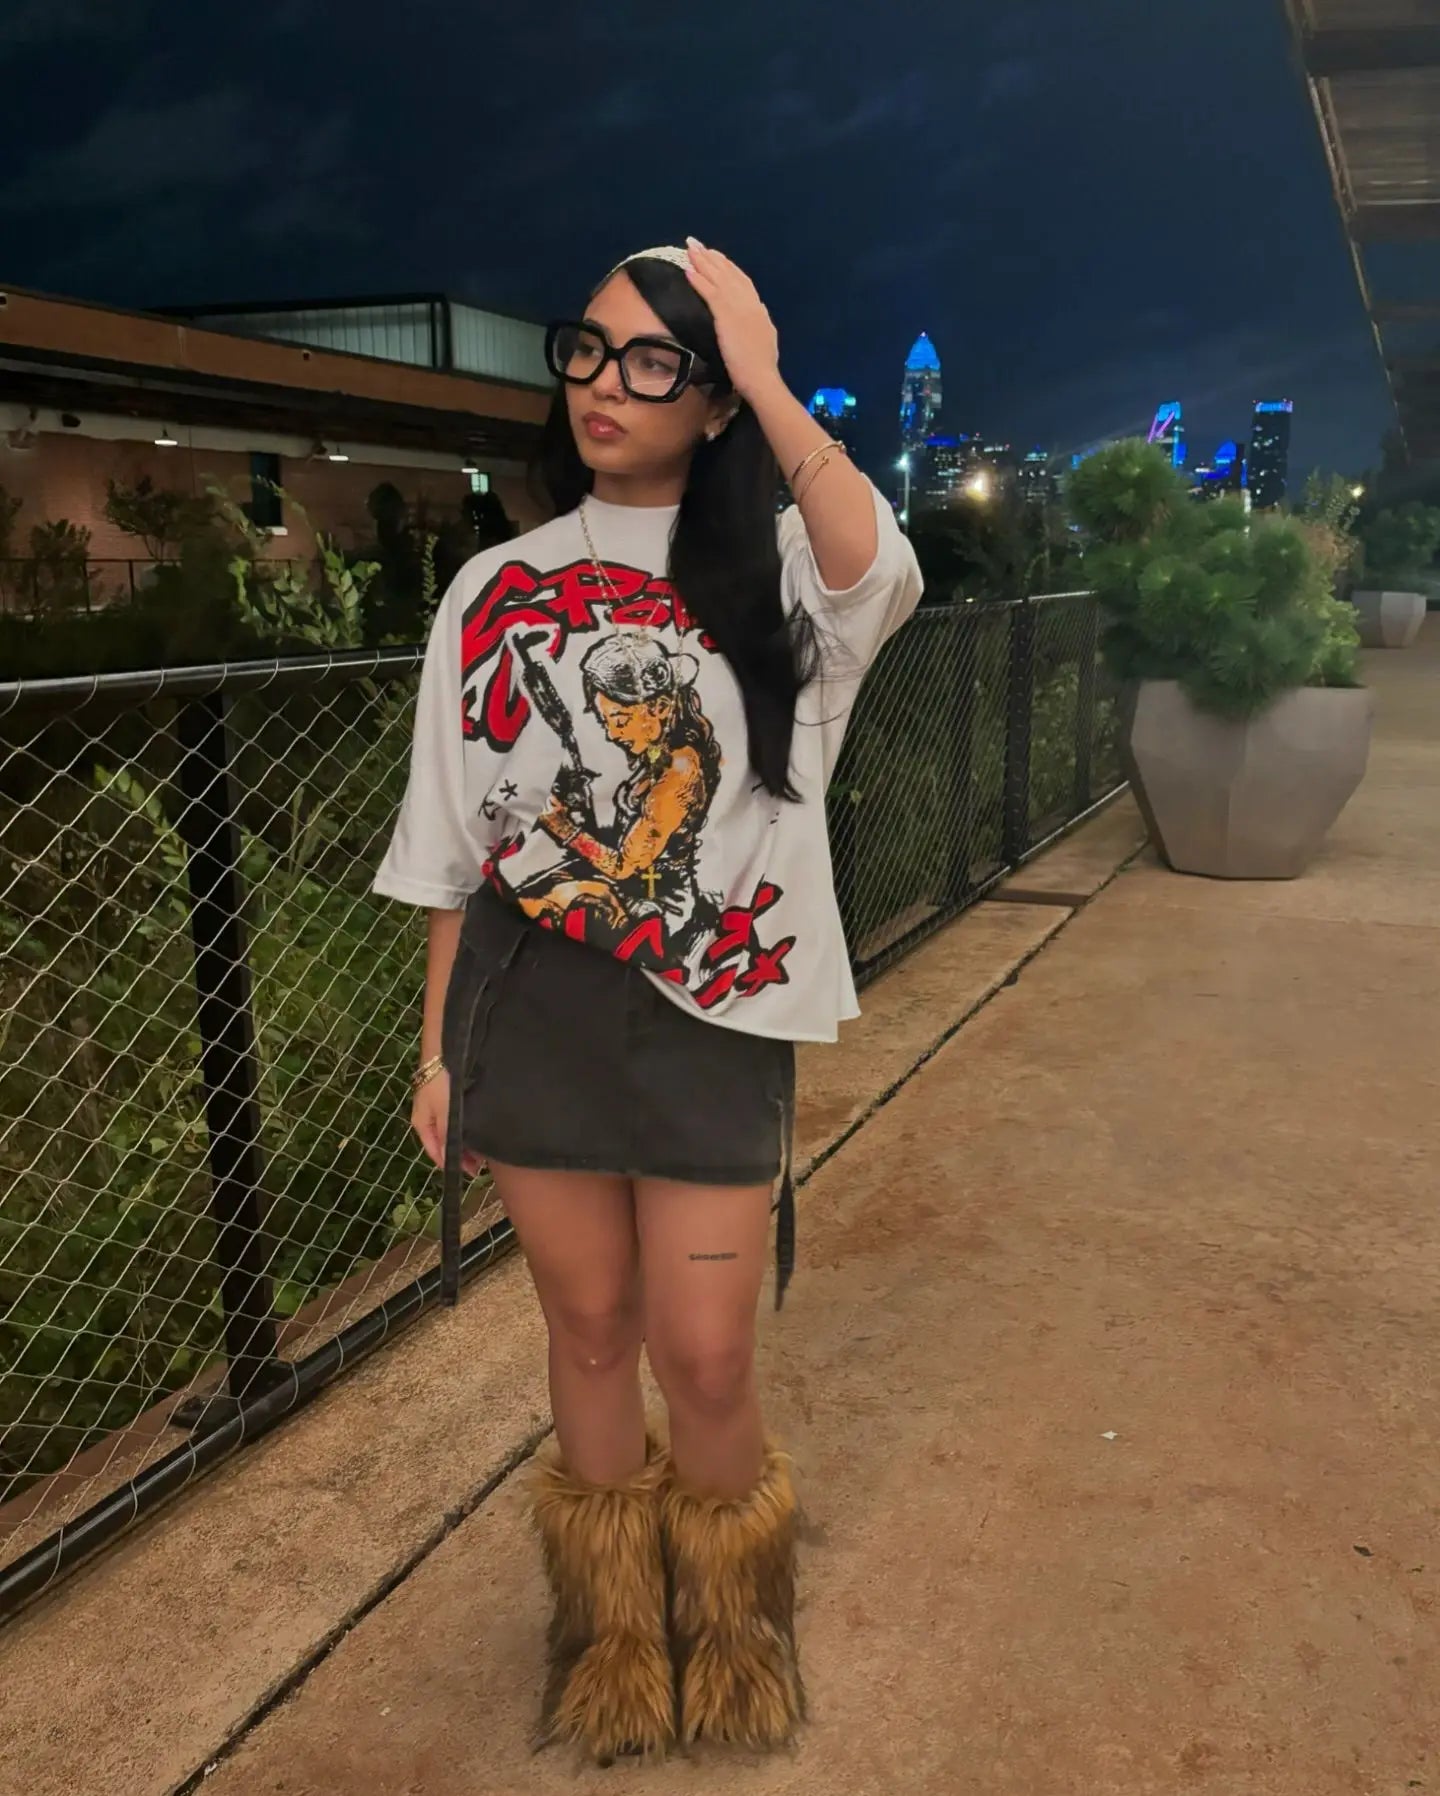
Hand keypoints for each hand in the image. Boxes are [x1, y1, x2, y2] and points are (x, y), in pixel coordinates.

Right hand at [411, 1068, 483, 1175]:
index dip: (451, 1164)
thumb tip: (451, 1160)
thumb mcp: (445, 1112)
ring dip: (465, 1141)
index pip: (435, 1151)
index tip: (470, 1172)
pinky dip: (465, 1127)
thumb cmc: (441, 1082)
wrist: (443, 1049)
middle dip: (461, 1154)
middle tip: (482, 1163)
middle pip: (444, 1142)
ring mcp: (437, 1106)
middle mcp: (428, 1116)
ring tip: (483, 1149)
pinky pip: (456, 1118)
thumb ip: (447, 1135)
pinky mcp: (447, 1095)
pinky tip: (477, 1129)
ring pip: (451, 1130)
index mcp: (422, 1123)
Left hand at [684, 239, 781, 403]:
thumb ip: (758, 325)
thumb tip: (756, 315)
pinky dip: (699, 280)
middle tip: (697, 244)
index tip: (716, 257)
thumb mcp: (764, 340)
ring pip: (719, 278)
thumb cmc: (760, 367)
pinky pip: (710, 293)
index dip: (728, 267)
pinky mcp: (727, 316)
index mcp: (758, 309)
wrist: (762, 377)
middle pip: (729, 274)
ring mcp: (739, 308)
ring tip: (690, 249)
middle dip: (712, 257)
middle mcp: (750, 303)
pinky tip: (688, 270)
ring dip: (703, 262)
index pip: (742, 281)